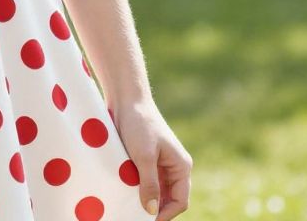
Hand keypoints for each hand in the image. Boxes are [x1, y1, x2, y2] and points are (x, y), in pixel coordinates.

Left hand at [109, 96, 192, 219]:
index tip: (146, 219)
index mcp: (181, 166)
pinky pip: (145, 180)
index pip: (180, 201)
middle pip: (168, 198)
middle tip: (134, 215)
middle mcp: (174, 166)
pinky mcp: (146, 158)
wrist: (126, 98)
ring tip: (128, 205)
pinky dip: (137, 187)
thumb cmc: (138, 123)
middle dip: (155, 208)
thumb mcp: (143, 156)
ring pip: (156, 190)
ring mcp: (160, 162)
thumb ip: (149, 184)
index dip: (165, 214)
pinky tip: (124, 191)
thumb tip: (151, 211)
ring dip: (145, 198)